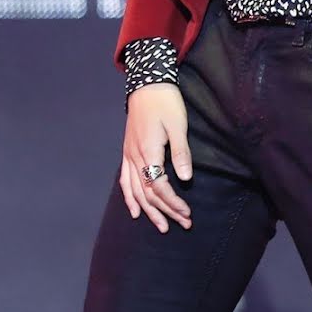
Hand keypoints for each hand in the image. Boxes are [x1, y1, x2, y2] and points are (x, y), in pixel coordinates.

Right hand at [119, 83, 192, 231]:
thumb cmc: (166, 103)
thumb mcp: (178, 125)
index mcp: (148, 152)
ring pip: (136, 191)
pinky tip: (135, 211)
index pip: (160, 187)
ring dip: (149, 210)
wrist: (147, 85)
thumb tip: (186, 179)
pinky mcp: (127, 152)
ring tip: (161, 226)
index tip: (187, 213)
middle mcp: (135, 157)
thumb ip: (181, 153)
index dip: (173, 203)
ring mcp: (128, 155)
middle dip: (165, 211)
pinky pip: (124, 180)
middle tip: (183, 224)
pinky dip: (130, 198)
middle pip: (148, 193)